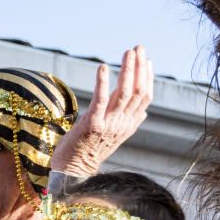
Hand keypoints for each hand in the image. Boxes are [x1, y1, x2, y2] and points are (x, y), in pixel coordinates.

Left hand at [50, 45, 153, 176]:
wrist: (71, 172)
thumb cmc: (88, 151)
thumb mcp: (113, 135)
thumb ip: (127, 121)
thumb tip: (144, 112)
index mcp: (128, 125)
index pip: (146, 97)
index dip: (148, 77)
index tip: (147, 60)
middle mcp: (122, 124)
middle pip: (138, 91)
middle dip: (140, 67)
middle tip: (139, 47)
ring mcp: (108, 124)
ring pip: (125, 92)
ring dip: (127, 69)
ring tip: (128, 52)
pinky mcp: (92, 125)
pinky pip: (101, 100)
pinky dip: (103, 82)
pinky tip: (103, 67)